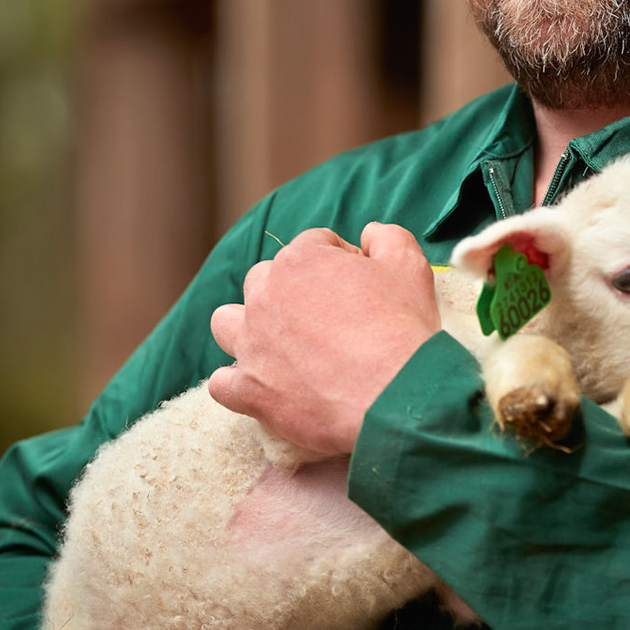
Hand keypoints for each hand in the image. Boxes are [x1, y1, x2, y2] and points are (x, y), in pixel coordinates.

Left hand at [207, 222, 438, 455]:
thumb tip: (369, 234)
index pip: (313, 245)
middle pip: (265, 279)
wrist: (395, 395)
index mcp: (300, 260)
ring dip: (247, 327)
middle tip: (328, 317)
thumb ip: (387, 236)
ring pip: (226, 322)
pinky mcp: (250, 389)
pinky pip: (221, 383)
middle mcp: (265, 296)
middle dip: (292, 291)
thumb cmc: (402, 328)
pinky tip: (263, 385)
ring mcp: (252, 344)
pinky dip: (237, 383)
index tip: (360, 287)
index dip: (341, 262)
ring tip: (279, 344)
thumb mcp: (409, 265)